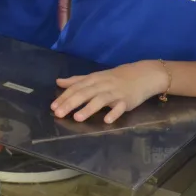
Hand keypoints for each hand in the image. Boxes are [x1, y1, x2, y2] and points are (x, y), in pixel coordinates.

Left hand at [52, 60, 167, 123]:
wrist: (142, 75)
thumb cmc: (115, 77)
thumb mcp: (95, 77)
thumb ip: (76, 80)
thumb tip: (58, 82)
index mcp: (93, 79)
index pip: (75, 88)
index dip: (64, 97)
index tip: (52, 107)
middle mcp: (102, 85)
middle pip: (84, 94)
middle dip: (70, 104)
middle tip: (58, 114)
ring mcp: (115, 93)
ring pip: (100, 100)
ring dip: (88, 109)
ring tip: (77, 118)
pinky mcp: (127, 101)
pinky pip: (120, 107)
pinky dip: (113, 113)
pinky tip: (106, 120)